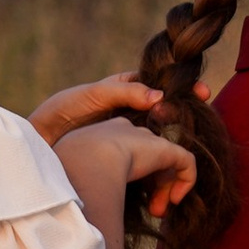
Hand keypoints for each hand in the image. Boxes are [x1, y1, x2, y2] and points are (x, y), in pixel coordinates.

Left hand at [31, 75, 195, 146]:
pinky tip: (168, 163)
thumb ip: (127, 93)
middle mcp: (135, 108)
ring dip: (174, 143)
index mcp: (128, 88)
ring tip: (183, 144)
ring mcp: (133, 130)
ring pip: (163, 134)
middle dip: (186, 116)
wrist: (45, 139)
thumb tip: (160, 97)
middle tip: (198, 119)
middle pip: (169, 110)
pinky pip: (152, 154)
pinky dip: (161, 160)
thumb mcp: (95, 95)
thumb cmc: (65, 110)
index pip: (162, 84)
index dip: (184, 87)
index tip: (203, 92)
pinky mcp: (128, 151)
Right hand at [53, 116, 198, 223]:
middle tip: (151, 211)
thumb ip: (89, 181)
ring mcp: (146, 139)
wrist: (85, 159)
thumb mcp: (75, 174)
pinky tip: (175, 200)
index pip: (125, 152)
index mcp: (102, 135)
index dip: (132, 177)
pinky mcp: (164, 149)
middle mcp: (126, 132)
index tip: (124, 196)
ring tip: (158, 212)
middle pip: (147, 157)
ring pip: (166, 163)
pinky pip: (186, 162)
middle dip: (152, 186)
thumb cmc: (71, 171)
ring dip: (165, 190)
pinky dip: (186, 181)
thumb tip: (93, 204)